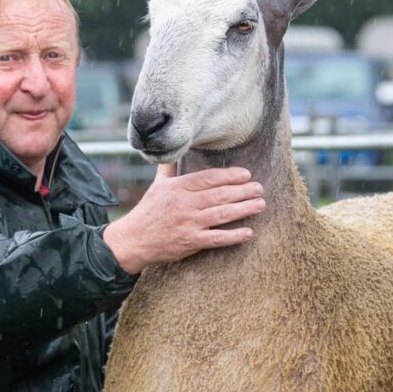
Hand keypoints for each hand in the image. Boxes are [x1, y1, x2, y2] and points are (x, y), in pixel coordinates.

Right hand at [103, 164, 264, 273]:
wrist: (133, 240)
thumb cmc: (148, 211)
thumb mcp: (158, 185)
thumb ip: (170, 168)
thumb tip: (173, 149)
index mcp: (177, 188)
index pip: (207, 178)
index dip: (229, 175)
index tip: (246, 174)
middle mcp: (184, 204)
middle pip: (219, 195)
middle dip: (243, 191)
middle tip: (259, 188)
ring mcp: (188, 223)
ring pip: (221, 214)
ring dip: (244, 209)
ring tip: (260, 204)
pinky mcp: (190, 242)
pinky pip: (216, 239)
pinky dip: (233, 236)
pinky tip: (249, 233)